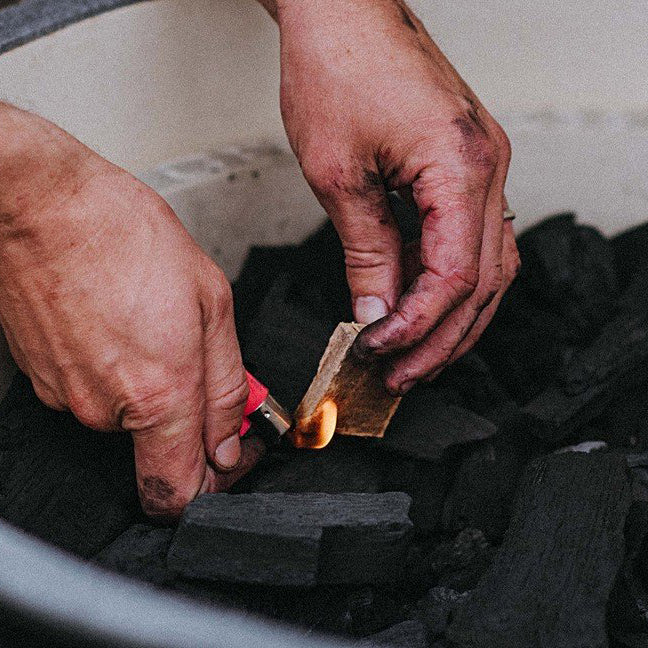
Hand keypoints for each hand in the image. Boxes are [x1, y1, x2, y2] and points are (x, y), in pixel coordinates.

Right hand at [0, 105, 262, 518]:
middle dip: (190, 416)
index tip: (234, 452)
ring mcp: (67, 397)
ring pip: (127, 417)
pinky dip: (116, 370)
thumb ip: (226, 384)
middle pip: (159, 450)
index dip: (215, 483)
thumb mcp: (211, 301)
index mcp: (158, 393)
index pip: (179, 492)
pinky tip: (122, 324)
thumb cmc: (124, 236)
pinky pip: (94, 392)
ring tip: (155, 324)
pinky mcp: (42, 380)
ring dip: (152, 384)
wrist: (42, 205)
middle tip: (197, 358)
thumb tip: (229, 441)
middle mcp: (105, 408)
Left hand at [270, 0, 519, 393]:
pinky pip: (472, 238)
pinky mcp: (465, 166)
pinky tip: (422, 306)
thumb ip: (366, 253)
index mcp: (461, 167)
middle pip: (484, 282)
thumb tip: (375, 312)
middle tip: (404, 375)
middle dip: (442, 338)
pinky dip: (449, 281)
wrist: (343, 9)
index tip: (378, 350)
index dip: (417, 325)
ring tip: (416, 354)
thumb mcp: (339, 176)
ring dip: (453, 317)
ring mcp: (483, 167)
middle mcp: (488, 168)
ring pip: (488, 267)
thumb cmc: (337, 68)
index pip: (455, 276)